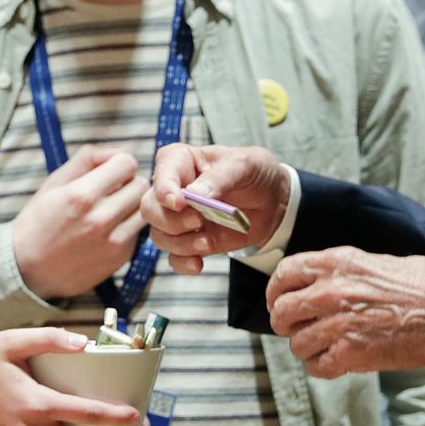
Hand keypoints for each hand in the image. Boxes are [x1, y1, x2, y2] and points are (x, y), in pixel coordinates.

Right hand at [10, 147, 145, 298]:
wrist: (27, 271)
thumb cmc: (38, 223)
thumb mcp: (54, 183)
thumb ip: (86, 160)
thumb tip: (115, 153)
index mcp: (81, 195)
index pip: (127, 163)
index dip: (119, 163)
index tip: (110, 171)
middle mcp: (100, 218)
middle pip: (140, 185)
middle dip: (128, 182)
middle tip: (112, 190)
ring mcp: (113, 241)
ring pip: (143, 208)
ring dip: (131, 205)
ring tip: (112, 209)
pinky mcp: (120, 258)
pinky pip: (138, 231)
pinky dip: (127, 227)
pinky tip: (107, 231)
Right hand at [141, 143, 292, 273]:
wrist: (273, 201)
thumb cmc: (256, 173)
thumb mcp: (246, 164)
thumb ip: (220, 177)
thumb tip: (196, 193)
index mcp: (182, 161)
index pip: (162, 171)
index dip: (165, 188)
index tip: (180, 201)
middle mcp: (174, 190)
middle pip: (151, 208)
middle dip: (171, 220)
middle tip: (199, 220)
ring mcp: (180, 218)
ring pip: (159, 235)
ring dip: (181, 244)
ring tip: (207, 243)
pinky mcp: (190, 241)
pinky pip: (174, 257)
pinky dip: (183, 263)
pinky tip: (199, 264)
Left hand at [266, 248, 424, 377]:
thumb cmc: (423, 284)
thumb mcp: (376, 261)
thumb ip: (345, 271)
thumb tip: (328, 281)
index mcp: (336, 263)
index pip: (284, 274)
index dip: (276, 290)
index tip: (278, 300)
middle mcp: (330, 291)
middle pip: (282, 311)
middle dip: (285, 323)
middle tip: (295, 328)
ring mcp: (337, 323)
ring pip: (297, 343)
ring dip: (306, 348)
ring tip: (322, 347)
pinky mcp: (350, 353)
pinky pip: (317, 366)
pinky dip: (322, 367)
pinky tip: (334, 362)